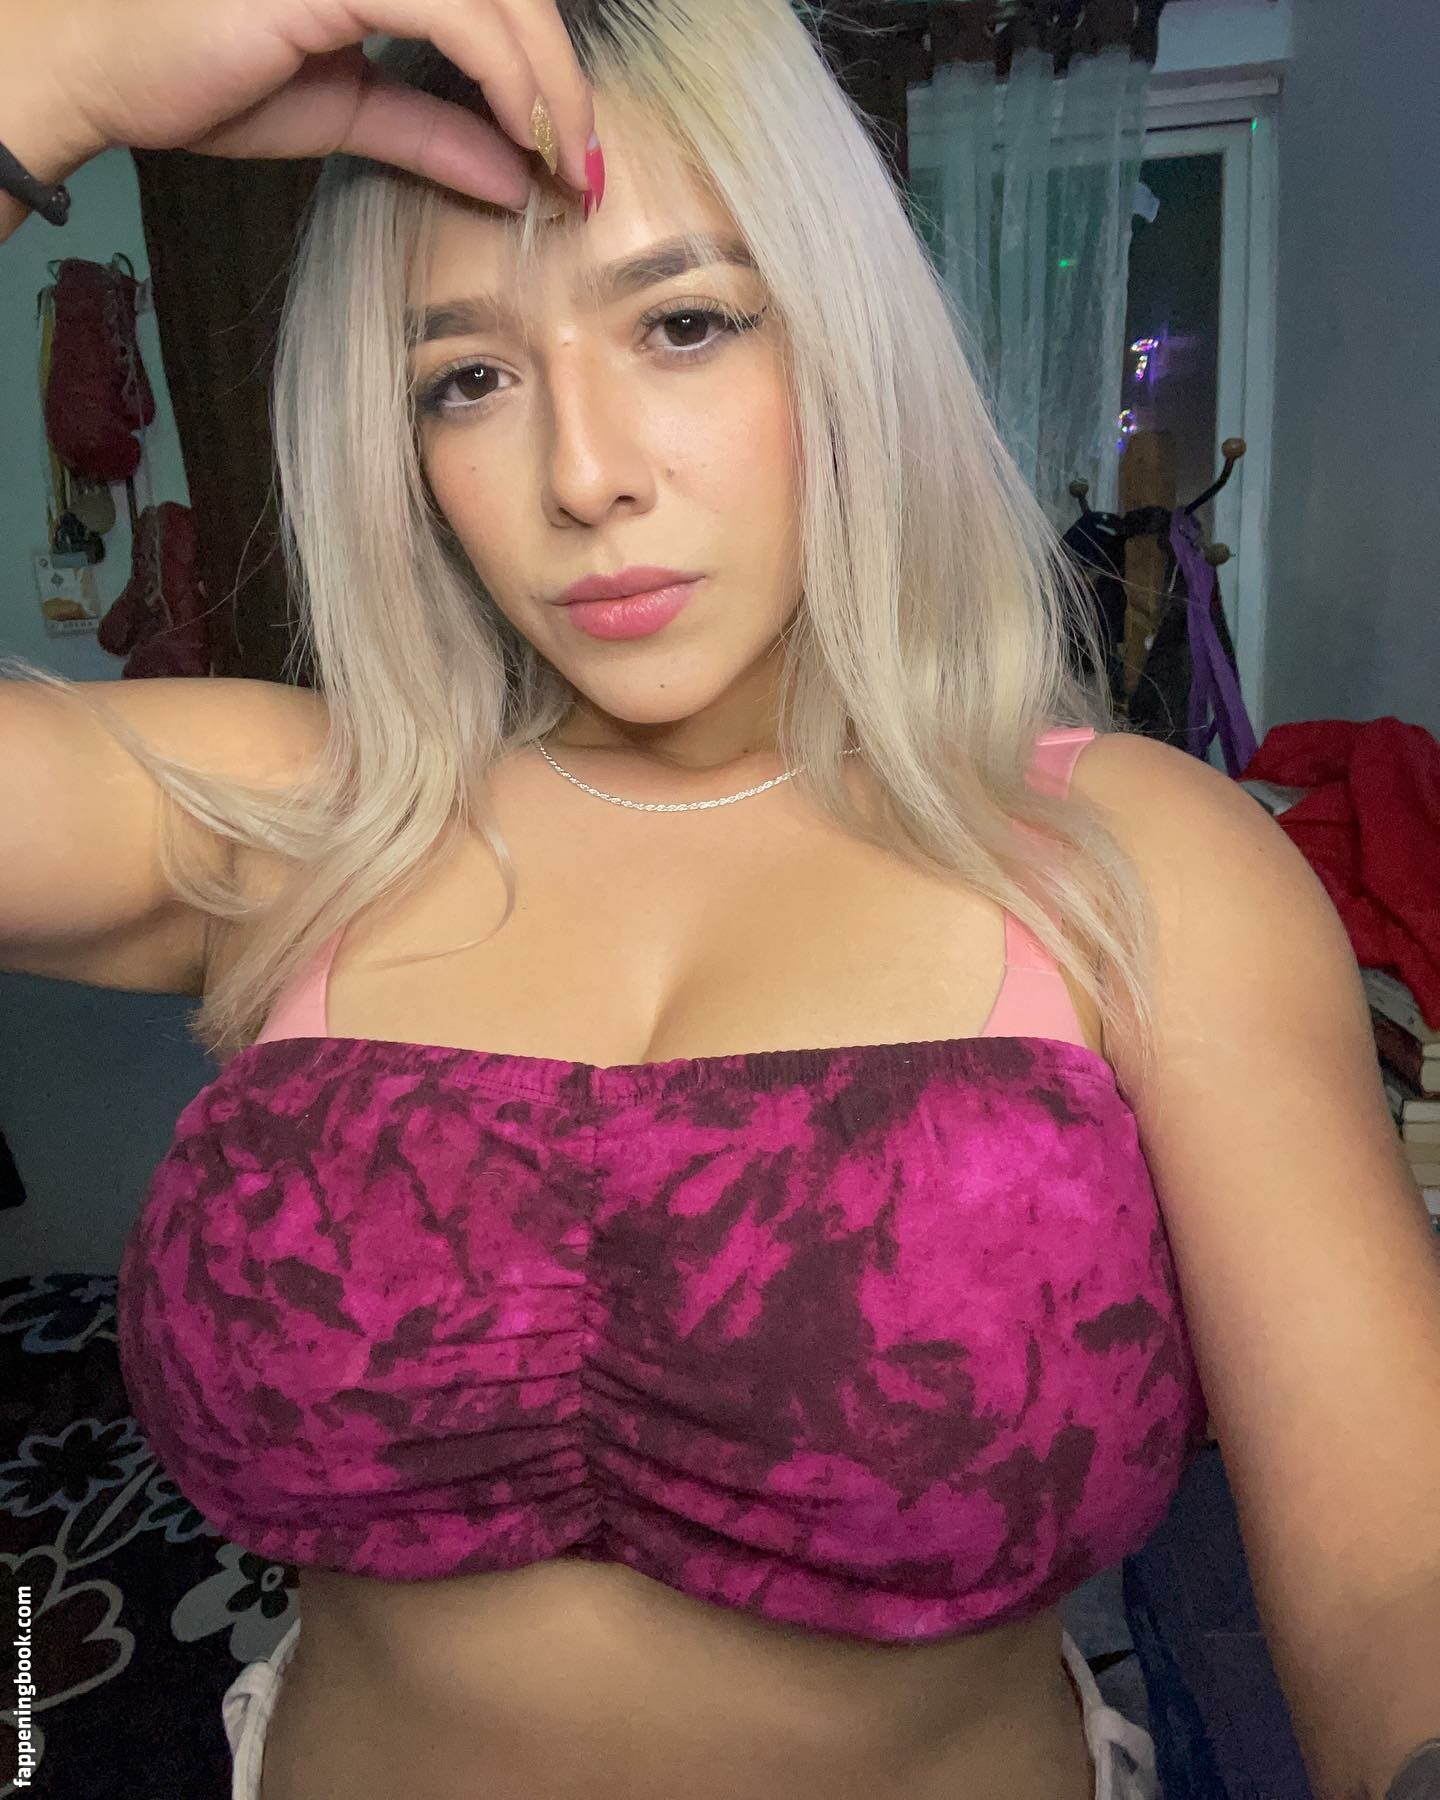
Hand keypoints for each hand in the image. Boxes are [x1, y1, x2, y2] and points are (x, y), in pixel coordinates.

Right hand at [31, 0, 596, 209]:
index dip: (546, 65)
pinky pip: (460, 15)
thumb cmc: (199, 75)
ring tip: (568, 160)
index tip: (573, 151)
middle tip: (586, 166)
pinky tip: (529, 136)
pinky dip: (511, 78)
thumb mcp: (346, 113)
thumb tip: (519, 176)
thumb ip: (434, 132)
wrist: (98, 68)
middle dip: (565, 77)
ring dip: (552, 83)